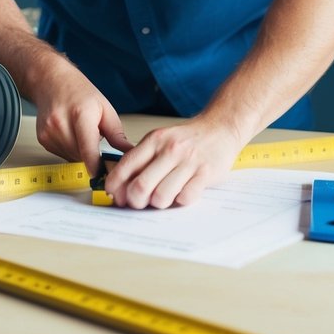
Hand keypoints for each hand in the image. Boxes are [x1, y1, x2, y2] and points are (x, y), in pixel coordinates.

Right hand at [27, 61, 132, 174]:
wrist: (50, 81)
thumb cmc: (78, 91)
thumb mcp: (105, 108)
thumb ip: (117, 135)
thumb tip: (130, 154)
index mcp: (80, 114)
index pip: (88, 149)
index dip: (97, 166)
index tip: (105, 176)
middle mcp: (60, 124)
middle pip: (81, 156)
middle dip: (92, 155)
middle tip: (96, 141)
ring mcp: (49, 133)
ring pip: (72, 158)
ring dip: (80, 153)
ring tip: (81, 132)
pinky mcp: (42, 139)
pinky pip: (62, 154)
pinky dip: (70, 149)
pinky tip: (70, 133)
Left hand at [104, 118, 244, 208]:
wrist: (220, 128)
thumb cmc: (186, 139)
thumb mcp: (160, 140)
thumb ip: (142, 158)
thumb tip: (119, 184)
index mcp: (154, 140)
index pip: (126, 166)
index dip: (115, 185)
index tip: (114, 195)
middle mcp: (170, 150)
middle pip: (141, 186)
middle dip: (134, 201)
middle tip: (136, 203)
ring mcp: (189, 162)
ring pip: (162, 196)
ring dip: (157, 204)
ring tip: (161, 199)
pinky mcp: (206, 174)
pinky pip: (185, 198)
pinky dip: (179, 201)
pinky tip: (180, 194)